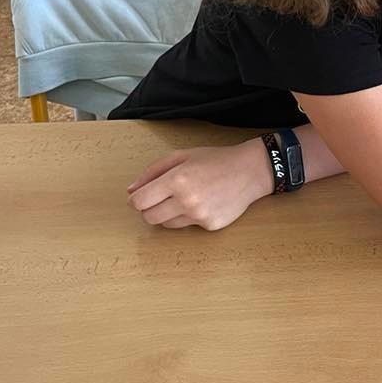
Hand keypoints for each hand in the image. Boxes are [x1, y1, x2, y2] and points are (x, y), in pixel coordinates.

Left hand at [127, 139, 273, 230]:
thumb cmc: (216, 160)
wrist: (250, 171)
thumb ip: (153, 171)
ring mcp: (199, 215)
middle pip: (149, 217)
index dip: (136, 200)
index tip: (140, 197)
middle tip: (162, 198)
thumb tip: (131, 191)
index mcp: (177, 179)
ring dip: (168, 214)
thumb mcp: (182, 155)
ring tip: (184, 198)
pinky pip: (187, 226)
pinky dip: (189, 217)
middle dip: (149, 208)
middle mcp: (186, 200)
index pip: (139, 201)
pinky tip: (203, 203)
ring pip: (166, 224)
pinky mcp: (210, 225)